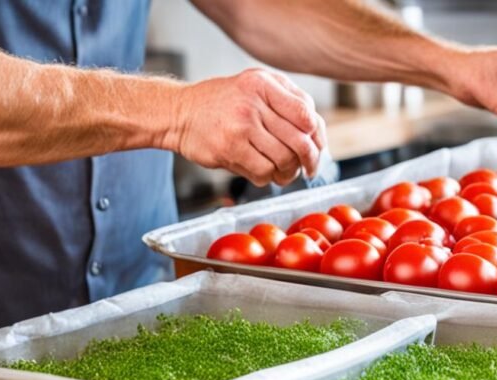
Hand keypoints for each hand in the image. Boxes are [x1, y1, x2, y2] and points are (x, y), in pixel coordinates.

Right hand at [171, 68, 325, 185]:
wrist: (179, 113)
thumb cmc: (221, 103)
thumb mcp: (254, 86)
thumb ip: (287, 100)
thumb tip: (317, 131)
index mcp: (263, 84)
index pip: (306, 114)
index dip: (318, 135)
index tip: (318, 146)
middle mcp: (252, 103)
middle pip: (299, 141)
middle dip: (310, 160)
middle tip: (309, 168)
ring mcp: (240, 127)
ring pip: (283, 160)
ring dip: (288, 172)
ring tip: (285, 172)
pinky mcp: (229, 149)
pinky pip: (263, 172)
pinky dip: (268, 177)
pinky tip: (264, 172)